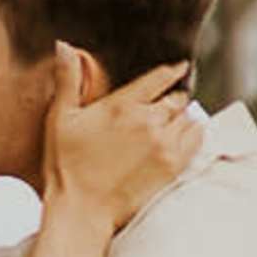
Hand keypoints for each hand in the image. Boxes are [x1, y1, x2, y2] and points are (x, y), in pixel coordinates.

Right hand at [47, 64, 202, 232]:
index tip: (181, 66)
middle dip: (174, 97)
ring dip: (184, 117)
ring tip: (176, 119)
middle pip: (176, 99)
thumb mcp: (60, 118)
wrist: (81, 210)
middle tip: (170, 100)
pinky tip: (186, 135)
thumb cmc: (65, 165)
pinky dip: (194, 134)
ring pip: (189, 119)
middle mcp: (148, 121)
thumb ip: (67, 79)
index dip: (172, 70)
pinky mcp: (173, 167)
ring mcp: (164, 145)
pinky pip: (196, 141)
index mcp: (122, 105)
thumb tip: (63, 45)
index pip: (159, 78)